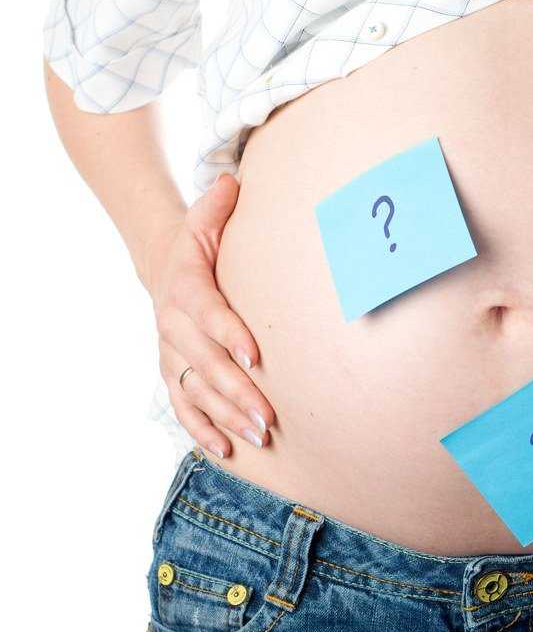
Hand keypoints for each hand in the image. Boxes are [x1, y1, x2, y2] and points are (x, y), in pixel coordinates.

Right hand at [146, 174, 274, 458]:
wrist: (162, 269)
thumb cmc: (197, 247)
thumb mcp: (202, 221)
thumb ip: (218, 206)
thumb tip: (233, 181)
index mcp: (185, 289)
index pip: (207, 313)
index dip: (229, 333)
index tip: (257, 354)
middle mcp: (173, 326)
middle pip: (205, 363)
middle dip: (238, 391)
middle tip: (270, 414)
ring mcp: (171, 354)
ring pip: (197, 391)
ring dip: (227, 416)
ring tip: (260, 436)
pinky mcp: (172, 373)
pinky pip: (183, 406)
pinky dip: (202, 429)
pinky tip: (228, 449)